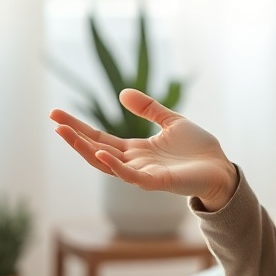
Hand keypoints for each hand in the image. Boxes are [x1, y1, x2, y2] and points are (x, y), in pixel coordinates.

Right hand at [49, 89, 237, 210]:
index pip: (100, 138)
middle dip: (74, 136)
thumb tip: (122, 93)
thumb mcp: (171, 121)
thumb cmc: (198, 149)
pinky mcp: (156, 182)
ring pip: (106, 163)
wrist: (221, 168)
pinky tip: (100, 152)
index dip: (79, 127)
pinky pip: (130, 175)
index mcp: (136, 150)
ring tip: (65, 133)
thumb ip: (149, 109)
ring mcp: (143, 173)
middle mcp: (134, 163)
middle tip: (54, 120)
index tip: (56, 115)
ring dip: (85, 149)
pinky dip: (114, 165)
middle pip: (96, 149)